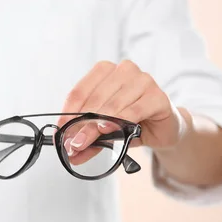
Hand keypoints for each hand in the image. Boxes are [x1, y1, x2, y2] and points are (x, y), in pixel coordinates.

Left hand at [58, 60, 188, 159]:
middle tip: (71, 144)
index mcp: (106, 71)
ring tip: (84, 142)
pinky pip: (133, 110)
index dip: (66, 113)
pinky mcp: (158, 96)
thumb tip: (70, 151)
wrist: (162, 130)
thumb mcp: (103, 130)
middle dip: (79, 125)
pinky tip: (107, 129)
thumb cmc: (131, 123)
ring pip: (112, 105)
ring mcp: (143, 80)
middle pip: (94, 99)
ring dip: (95, 127)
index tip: (59, 132)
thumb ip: (87, 137)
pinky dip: (118, 121)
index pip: (79, 91)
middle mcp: (124, 70)